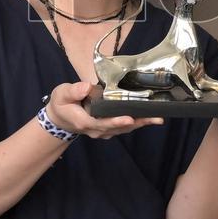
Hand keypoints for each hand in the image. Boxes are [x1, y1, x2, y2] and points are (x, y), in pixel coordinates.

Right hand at [45, 81, 162, 139]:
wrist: (60, 118)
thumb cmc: (62, 104)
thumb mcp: (61, 94)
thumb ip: (73, 91)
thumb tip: (86, 87)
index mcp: (84, 121)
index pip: (102, 123)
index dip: (116, 121)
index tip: (129, 118)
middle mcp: (96, 130)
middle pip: (118, 127)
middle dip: (137, 122)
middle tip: (155, 118)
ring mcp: (103, 131)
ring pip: (124, 129)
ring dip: (141, 124)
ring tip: (157, 118)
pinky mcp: (108, 129)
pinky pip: (124, 127)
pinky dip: (137, 123)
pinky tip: (149, 117)